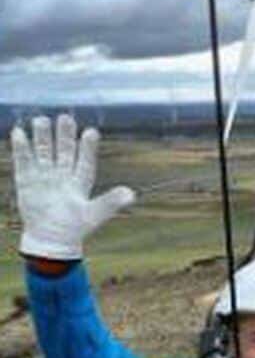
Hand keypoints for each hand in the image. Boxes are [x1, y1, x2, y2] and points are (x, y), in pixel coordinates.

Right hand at [10, 114, 134, 259]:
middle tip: (65, 117)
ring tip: (41, 120)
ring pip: (44, 152)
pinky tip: (20, 133)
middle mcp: (63, 176)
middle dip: (64, 136)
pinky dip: (22, 148)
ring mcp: (45, 177)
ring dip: (43, 138)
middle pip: (64, 152)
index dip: (88, 148)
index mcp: (80, 183)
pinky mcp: (27, 181)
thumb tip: (131, 194)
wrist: (51, 239)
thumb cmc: (75, 229)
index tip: (91, 132)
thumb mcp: (95, 214)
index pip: (85, 161)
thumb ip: (111, 202)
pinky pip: (24, 161)